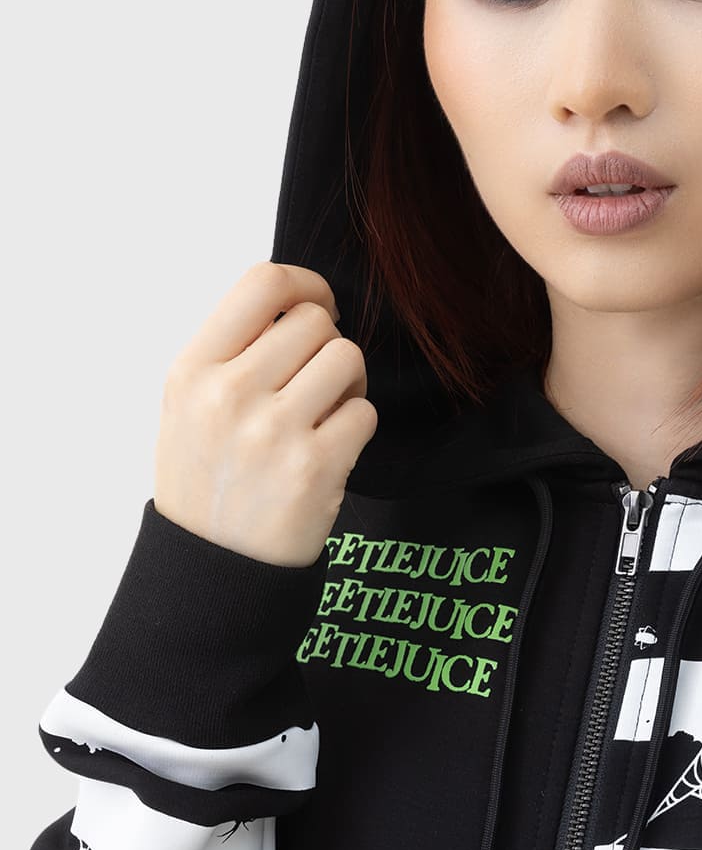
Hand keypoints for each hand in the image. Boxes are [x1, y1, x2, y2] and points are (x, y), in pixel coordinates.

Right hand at [153, 262, 377, 567]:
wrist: (213, 565)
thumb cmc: (207, 480)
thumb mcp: (189, 405)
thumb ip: (235, 351)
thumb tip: (300, 304)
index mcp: (193, 369)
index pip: (262, 283)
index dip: (306, 284)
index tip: (320, 304)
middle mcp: (228, 393)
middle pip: (315, 321)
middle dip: (327, 346)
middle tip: (317, 383)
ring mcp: (272, 431)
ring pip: (348, 358)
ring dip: (348, 384)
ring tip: (325, 414)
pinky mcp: (314, 467)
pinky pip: (365, 412)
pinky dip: (357, 427)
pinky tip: (330, 449)